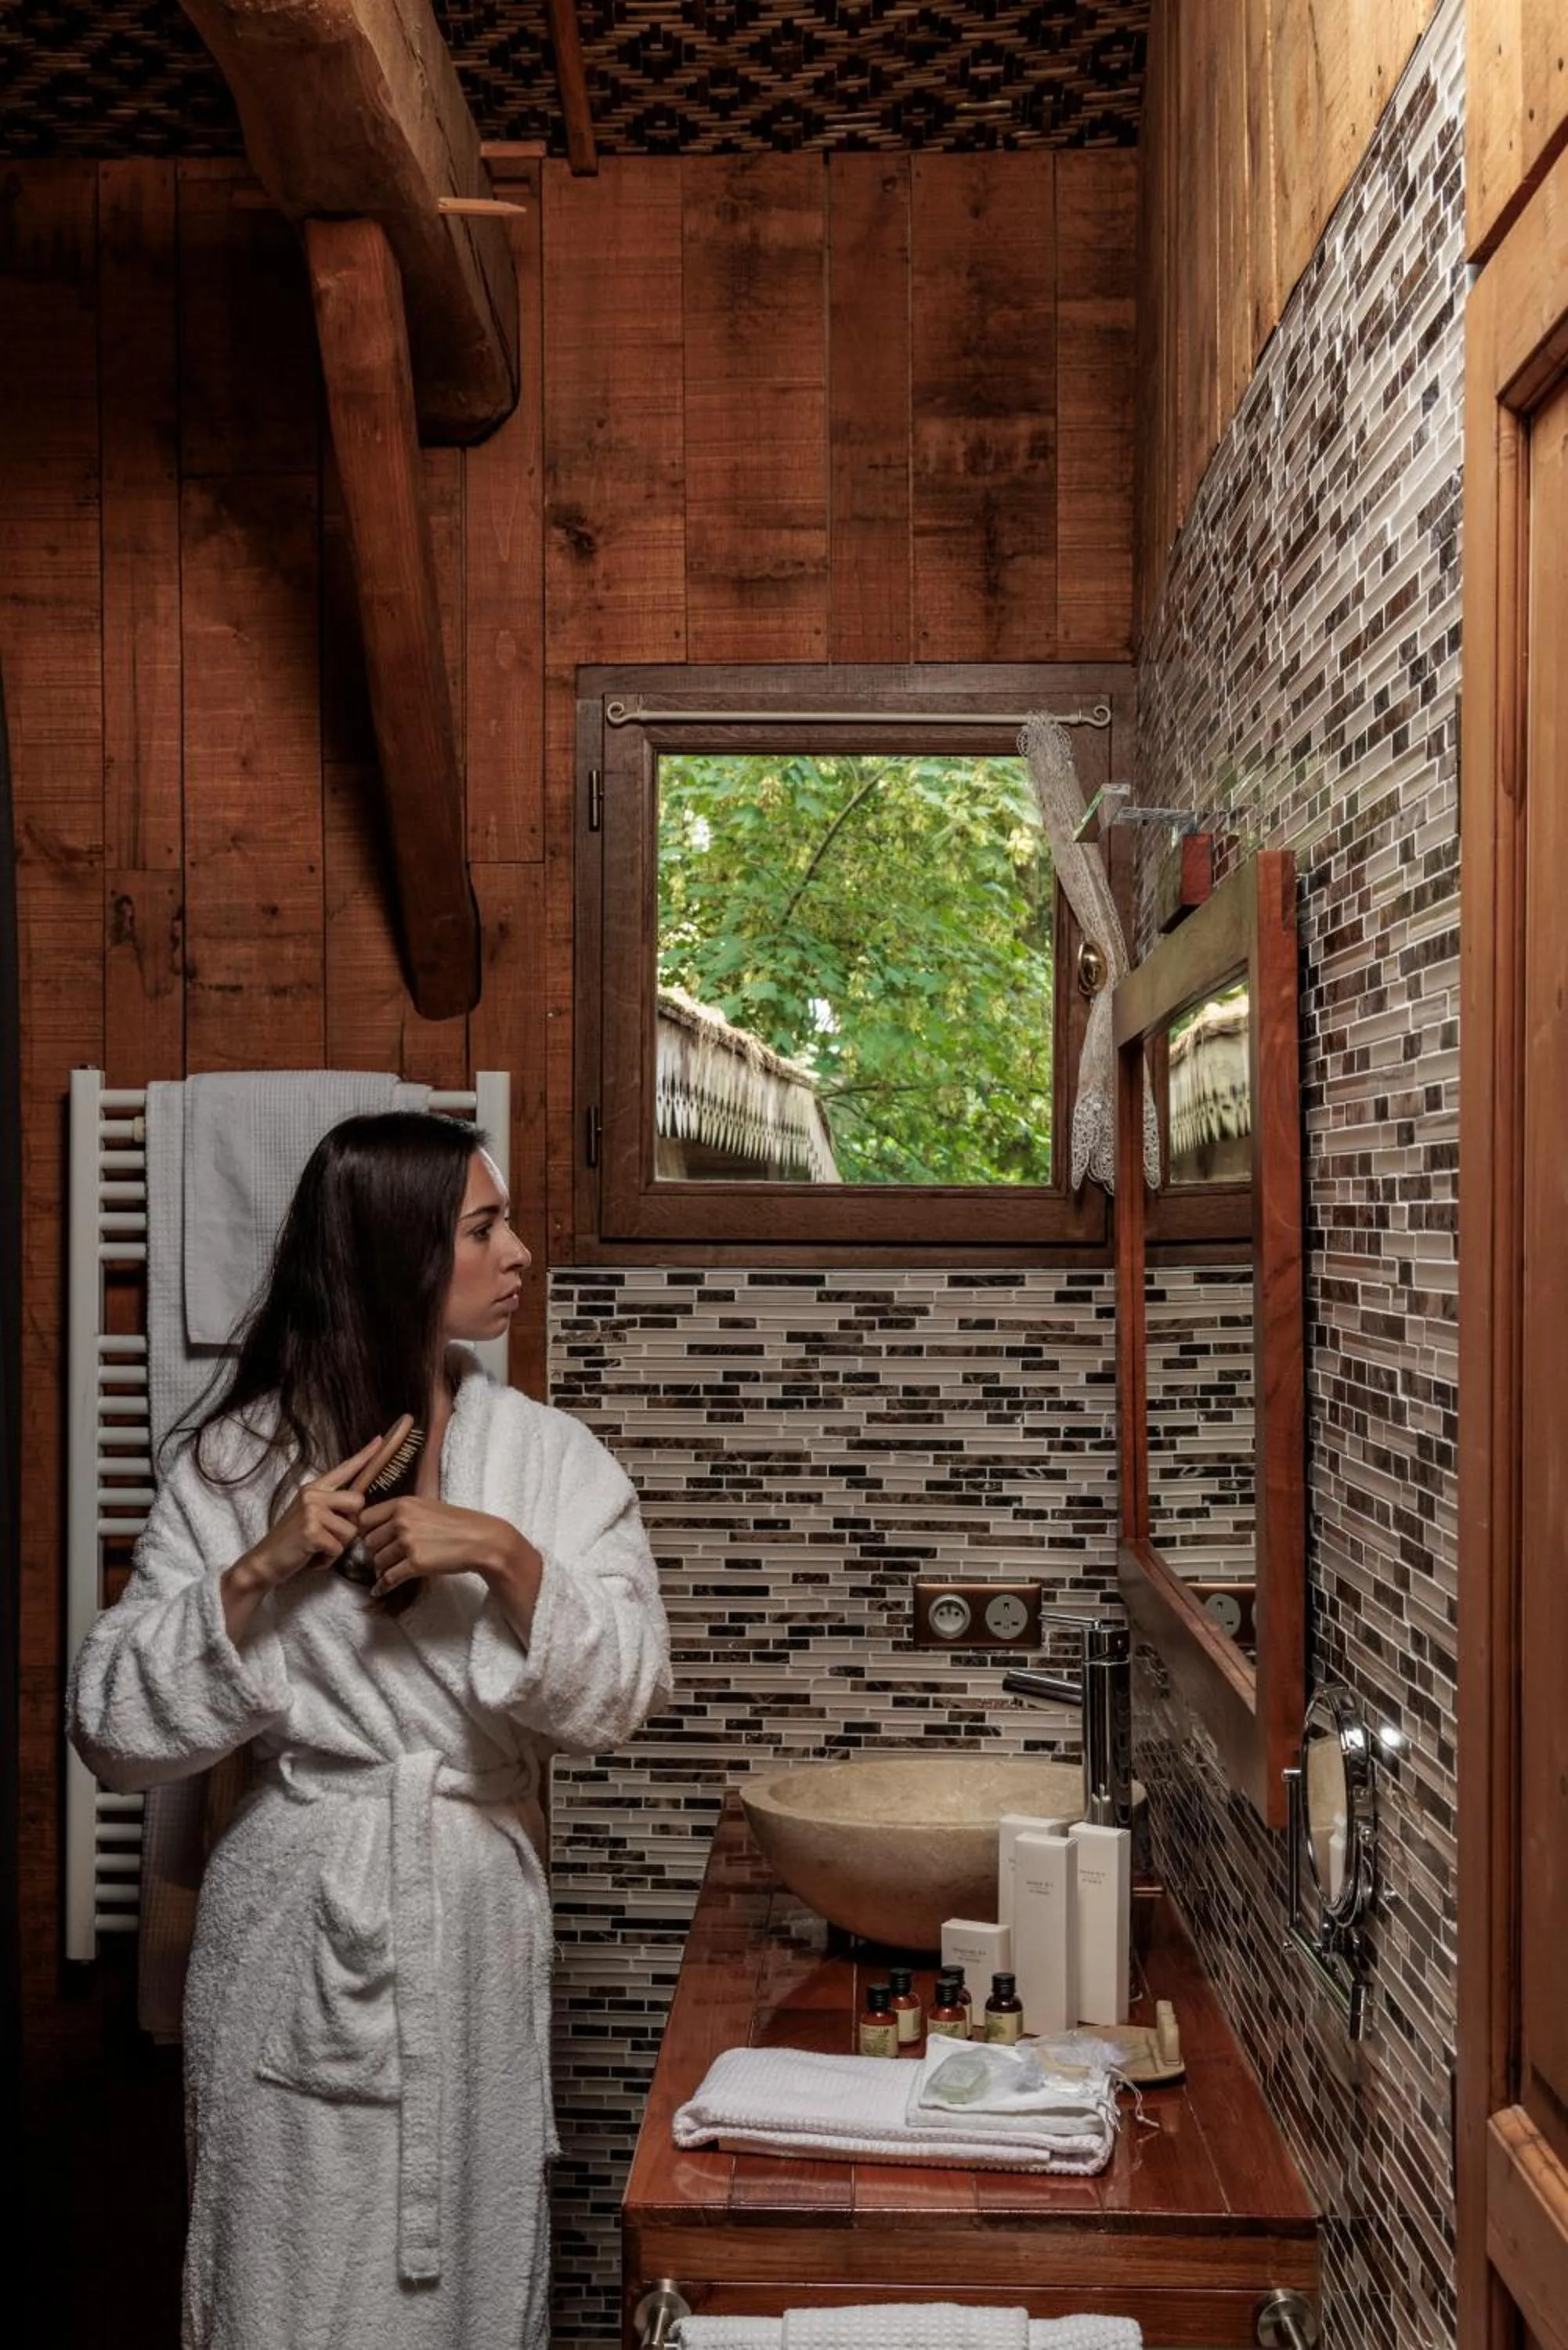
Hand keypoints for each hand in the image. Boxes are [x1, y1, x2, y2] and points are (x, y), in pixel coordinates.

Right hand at [221, 1418, 413, 1641]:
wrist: (264, 1561)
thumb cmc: (292, 1542)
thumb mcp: (310, 1516)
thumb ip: (331, 1506)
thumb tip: (358, 1506)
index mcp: (314, 1489)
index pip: (344, 1469)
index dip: (365, 1455)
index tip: (380, 1440)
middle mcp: (313, 1494)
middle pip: (358, 1503)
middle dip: (350, 1525)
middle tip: (328, 1536)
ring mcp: (311, 1511)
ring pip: (350, 1531)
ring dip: (337, 1546)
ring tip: (317, 1547)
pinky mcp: (311, 1531)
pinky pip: (338, 1548)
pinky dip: (327, 1559)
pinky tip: (311, 1556)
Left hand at [360, 1495, 539, 1604]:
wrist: (482, 1540)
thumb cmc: (457, 1523)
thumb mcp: (426, 1507)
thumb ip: (402, 1513)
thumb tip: (377, 1528)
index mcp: (403, 1504)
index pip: (365, 1519)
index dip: (366, 1532)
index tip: (372, 1540)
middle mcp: (401, 1521)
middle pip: (370, 1542)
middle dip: (376, 1552)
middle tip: (387, 1557)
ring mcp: (408, 1543)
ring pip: (378, 1561)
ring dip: (383, 1569)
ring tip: (393, 1570)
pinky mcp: (415, 1564)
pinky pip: (388, 1579)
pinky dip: (382, 1586)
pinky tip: (380, 1590)